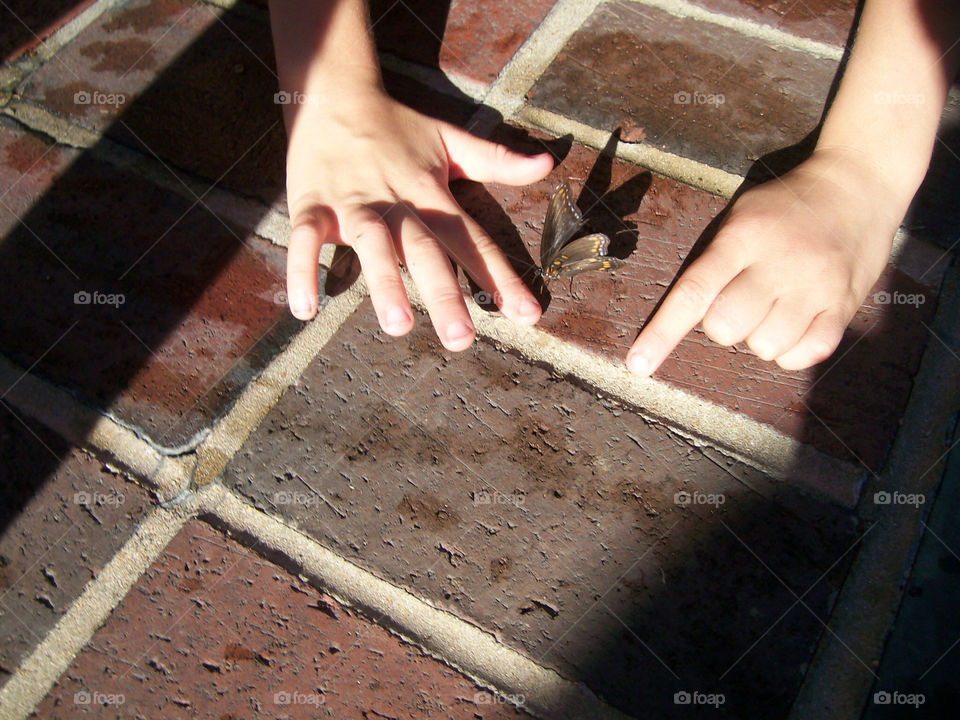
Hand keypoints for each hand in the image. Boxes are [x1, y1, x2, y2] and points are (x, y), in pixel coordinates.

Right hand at [283, 88, 553, 350]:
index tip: (526, 315)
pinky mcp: (311, 204)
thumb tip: (547, 166)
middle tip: (461, 339)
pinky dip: (302, 269)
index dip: (500, 277)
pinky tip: (305, 309)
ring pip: (371, 244)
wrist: (332, 91)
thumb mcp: (450, 140)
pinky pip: (304, 238)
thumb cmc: (396, 126)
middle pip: (425, 249)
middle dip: (444, 293)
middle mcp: (397, 201)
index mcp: (432, 192)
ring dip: (384, 283)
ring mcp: (352, 203)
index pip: (472, 239)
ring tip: (398, 327)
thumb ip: (496, 159)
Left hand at [626, 148, 899, 373]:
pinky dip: (792, 351)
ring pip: (765, 347)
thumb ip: (714, 261)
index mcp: (743, 237)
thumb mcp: (742, 216)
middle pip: (726, 327)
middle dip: (722, 326)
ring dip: (760, 338)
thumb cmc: (785, 207)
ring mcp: (815, 285)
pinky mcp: (844, 304)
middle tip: (740, 302)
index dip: (662, 333)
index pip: (694, 292)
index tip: (638, 365)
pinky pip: (806, 353)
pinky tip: (795, 324)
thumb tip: (683, 316)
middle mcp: (779, 263)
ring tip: (774, 306)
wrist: (858, 184)